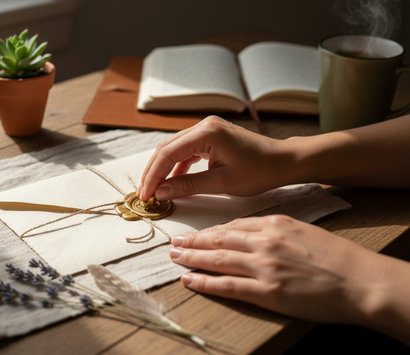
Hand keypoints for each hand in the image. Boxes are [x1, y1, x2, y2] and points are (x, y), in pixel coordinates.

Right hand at [138, 116, 294, 200]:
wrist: (283, 161)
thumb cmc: (259, 171)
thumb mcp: (222, 183)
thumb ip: (188, 186)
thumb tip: (161, 192)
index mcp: (207, 133)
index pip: (168, 153)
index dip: (153, 176)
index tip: (146, 195)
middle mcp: (204, 125)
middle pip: (167, 148)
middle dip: (153, 172)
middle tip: (145, 194)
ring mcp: (207, 129)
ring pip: (174, 148)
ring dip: (163, 169)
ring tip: (155, 189)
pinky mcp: (211, 136)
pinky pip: (186, 150)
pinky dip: (177, 166)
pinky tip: (172, 181)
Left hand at [169, 215, 392, 324]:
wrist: (359, 280)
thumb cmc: (336, 256)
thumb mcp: (303, 231)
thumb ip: (274, 230)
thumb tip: (250, 233)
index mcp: (274, 224)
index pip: (233, 225)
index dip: (210, 231)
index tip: (197, 233)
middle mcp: (264, 242)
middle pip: (219, 239)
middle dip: (193, 241)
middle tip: (175, 243)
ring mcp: (263, 266)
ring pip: (217, 259)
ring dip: (192, 258)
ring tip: (175, 258)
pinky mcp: (267, 291)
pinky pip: (227, 285)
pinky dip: (204, 282)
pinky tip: (189, 279)